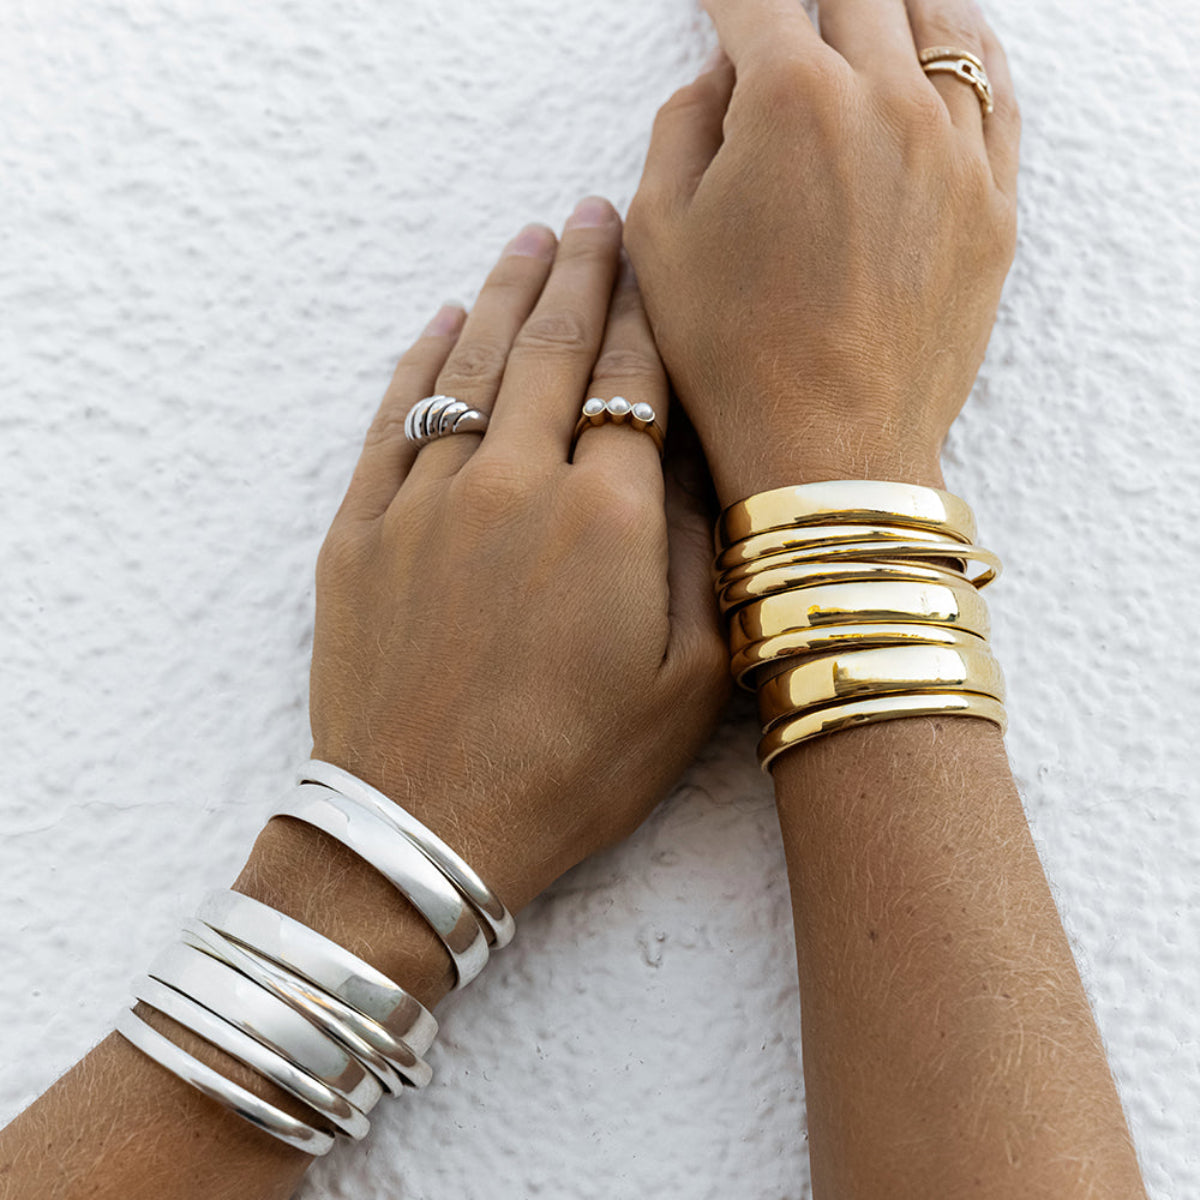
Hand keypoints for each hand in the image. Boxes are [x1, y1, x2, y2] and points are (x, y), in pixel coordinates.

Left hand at [307, 199, 726, 915]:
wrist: (426, 826)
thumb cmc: (571, 770)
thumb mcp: (687, 686)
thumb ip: (699, 560)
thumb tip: (695, 464)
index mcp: (606, 520)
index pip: (634, 381)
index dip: (648, 314)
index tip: (656, 259)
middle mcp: (516, 486)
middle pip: (555, 349)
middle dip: (583, 273)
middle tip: (595, 215)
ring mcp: (428, 502)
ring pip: (474, 367)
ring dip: (508, 295)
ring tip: (532, 242)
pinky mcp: (361, 531)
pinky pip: (395, 420)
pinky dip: (421, 362)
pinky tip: (444, 322)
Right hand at [625, 0, 1020, 500]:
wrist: (827, 448)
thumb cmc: (732, 353)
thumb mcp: (659, 234)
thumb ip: (683, 123)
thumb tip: (721, 75)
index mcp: (790, 98)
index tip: (717, 2)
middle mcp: (885, 101)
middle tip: (791, 18)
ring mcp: (953, 149)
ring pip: (941, 21)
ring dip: (895, 5)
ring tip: (870, 10)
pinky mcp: (994, 201)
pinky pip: (996, 91)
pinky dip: (967, 53)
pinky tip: (945, 47)